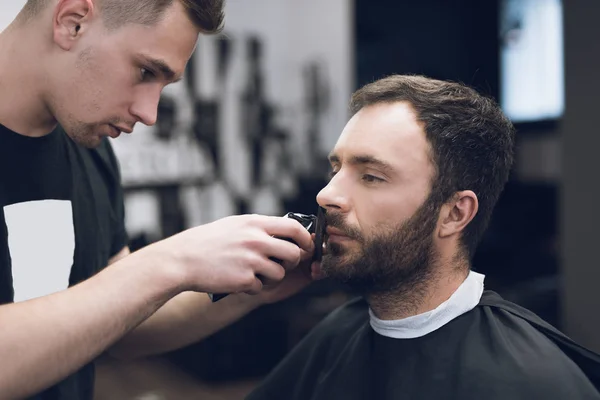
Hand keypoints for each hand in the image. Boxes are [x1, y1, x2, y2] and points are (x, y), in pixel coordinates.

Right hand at [147, 214, 314, 294]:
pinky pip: (260, 287)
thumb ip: (258, 228)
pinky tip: (237, 281)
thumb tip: (283, 232)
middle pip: (293, 254)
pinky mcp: (244, 280)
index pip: (294, 228)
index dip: (305, 239)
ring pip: (279, 273)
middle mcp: (256, 240)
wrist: (181, 260)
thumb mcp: (234, 225)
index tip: (305, 246)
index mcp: (254, 224)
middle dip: (291, 262)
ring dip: (271, 277)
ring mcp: (251, 260)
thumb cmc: (206, 242)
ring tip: (253, 273)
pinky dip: (252, 287)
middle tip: (280, 264)